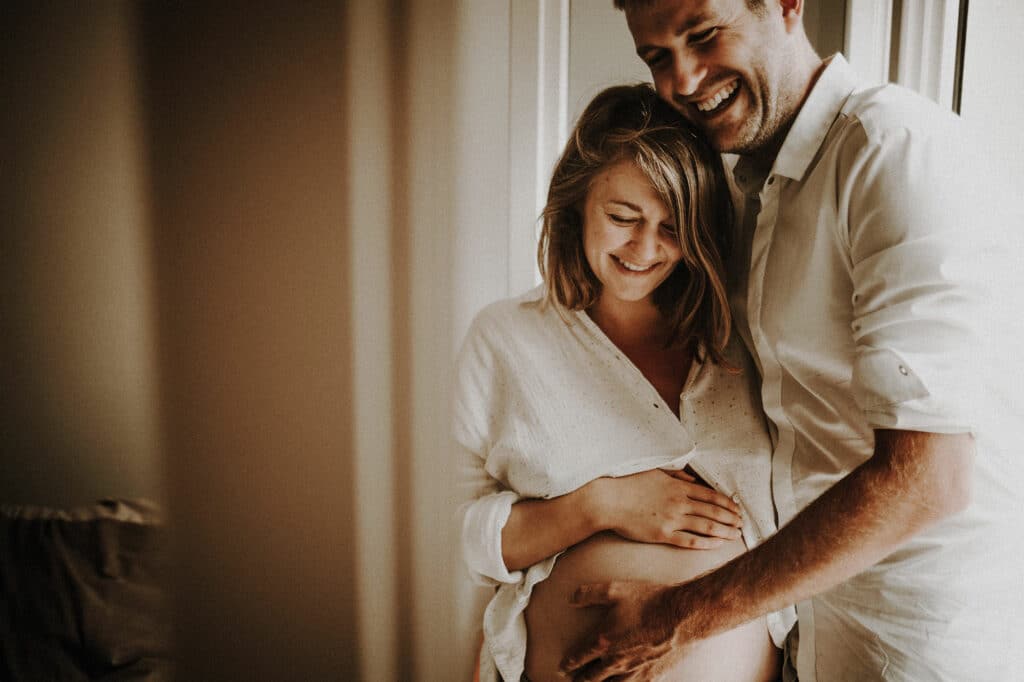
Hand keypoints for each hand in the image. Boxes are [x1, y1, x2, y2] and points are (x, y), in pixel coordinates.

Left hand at [559, 580, 690, 680]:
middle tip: (573, 681)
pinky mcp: (652, 675)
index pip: (579, 657)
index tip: (562, 668)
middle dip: (580, 680)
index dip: (568, 664)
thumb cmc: (649, 601)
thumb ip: (589, 594)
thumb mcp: (615, 589)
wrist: (682, 616)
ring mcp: (635, 671)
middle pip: (592, 677)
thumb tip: (571, 598)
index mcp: (604, 641)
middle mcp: (616, 661)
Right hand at [587, 469, 741, 548]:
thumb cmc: (629, 485)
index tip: (737, 509)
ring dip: (724, 531)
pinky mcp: (663, 535)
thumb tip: (693, 481)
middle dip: (730, 518)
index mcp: (678, 487)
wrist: (608, 500)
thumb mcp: (654, 472)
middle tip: (741, 524)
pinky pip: (690, 540)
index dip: (726, 503)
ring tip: (735, 535)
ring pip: (706, 526)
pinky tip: (717, 544)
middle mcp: (679, 503)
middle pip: (713, 512)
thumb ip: (676, 477)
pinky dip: (706, 543)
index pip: (710, 496)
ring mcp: (672, 520)